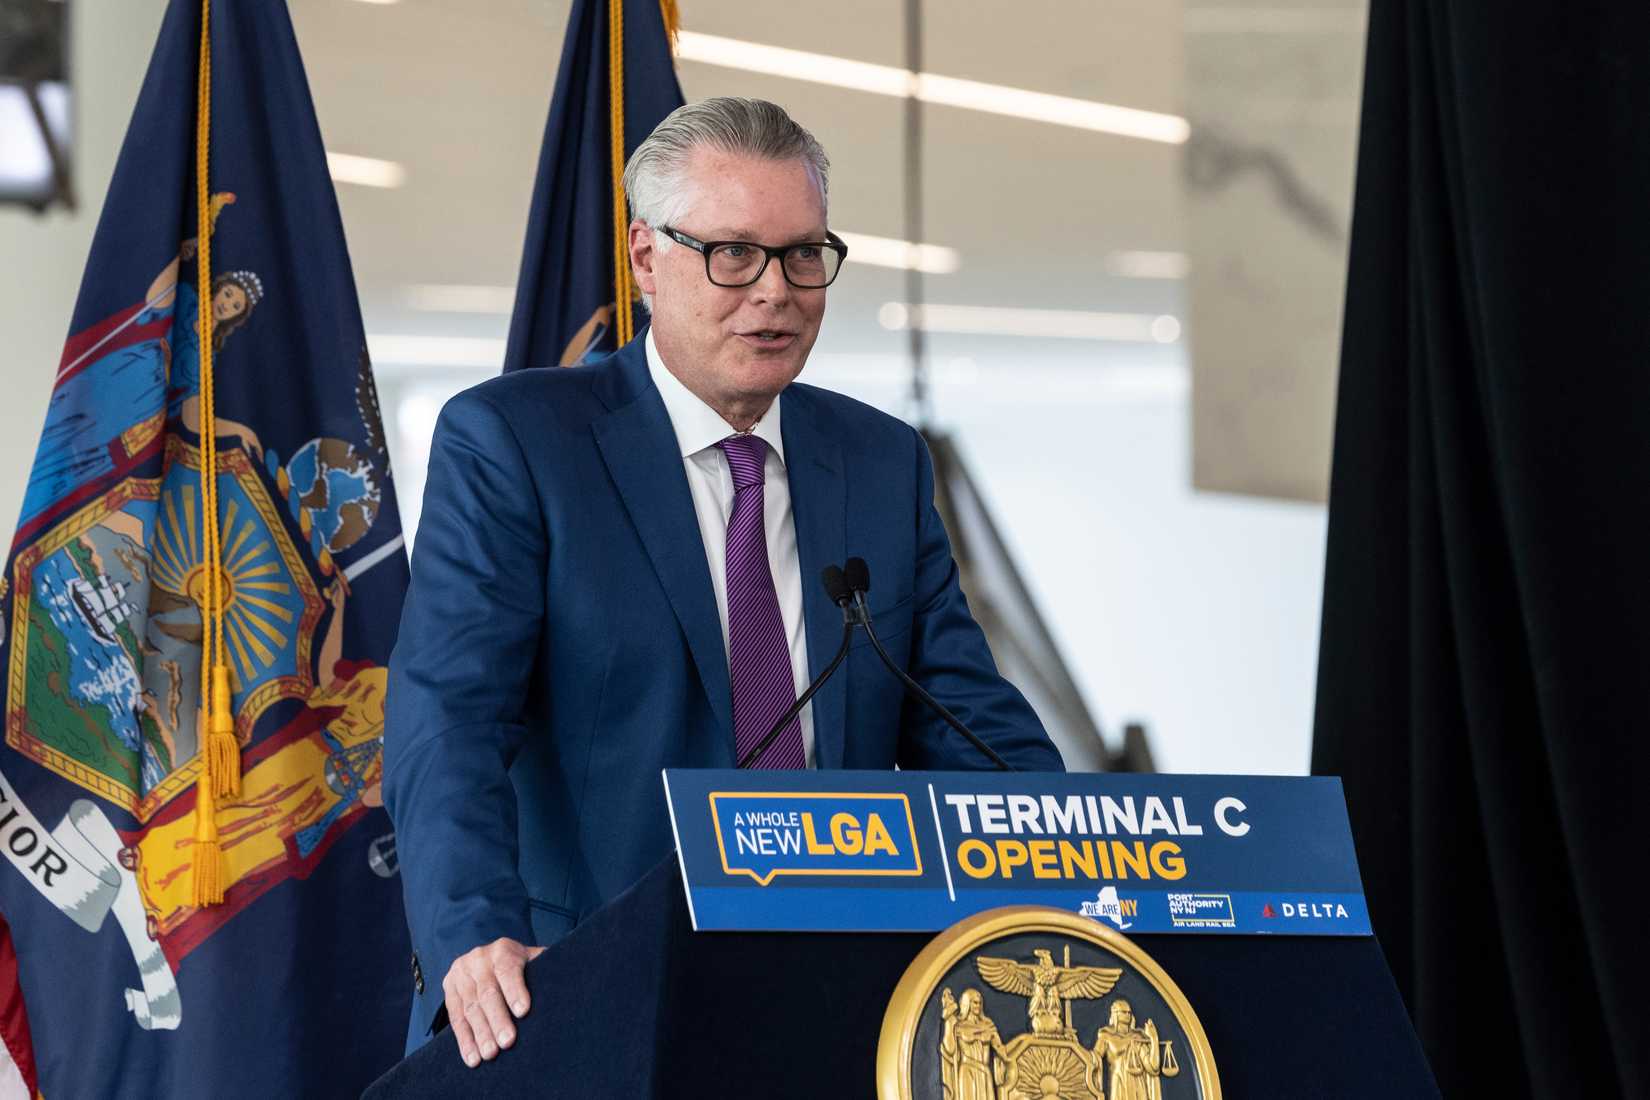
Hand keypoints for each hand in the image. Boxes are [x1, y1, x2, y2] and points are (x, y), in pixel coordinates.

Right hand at [443, 938, 546, 1067]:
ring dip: (480, 1034)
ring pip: (470, 1008)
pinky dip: (464, 1040)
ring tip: (490, 1055)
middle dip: (498, 1019)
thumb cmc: (521, 966)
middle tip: (508, 1042)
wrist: (487, 958)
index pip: (508, 969)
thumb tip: (573, 981)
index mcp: (503, 950)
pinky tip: (472, 1057)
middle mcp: (478, 959)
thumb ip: (546, 968)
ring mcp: (460, 975)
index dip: (515, 990)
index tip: (523, 1011)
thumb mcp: (533, 960)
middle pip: (487, 993)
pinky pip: (455, 1018)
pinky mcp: (448, 990)